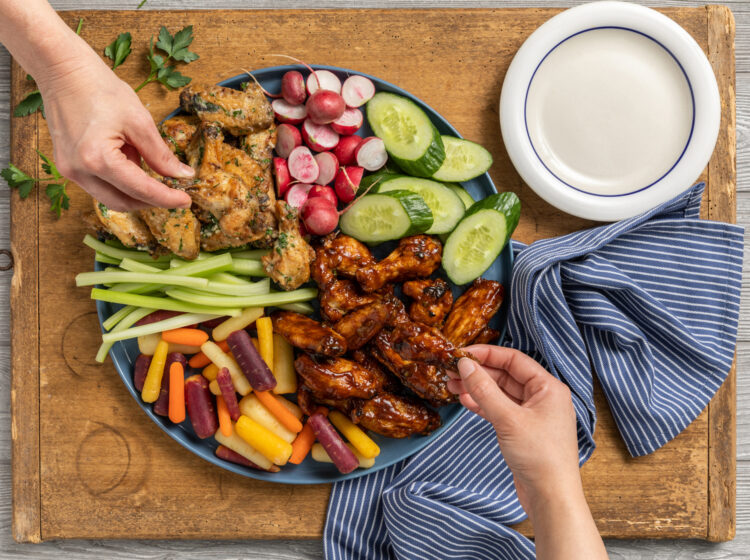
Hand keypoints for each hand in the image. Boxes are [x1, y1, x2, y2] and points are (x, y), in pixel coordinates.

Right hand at [37, 44, 193, 210]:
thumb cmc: (99, 89)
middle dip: (151, 201)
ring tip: (146, 164)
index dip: (167, 198)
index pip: (140, 190)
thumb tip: (182, 175)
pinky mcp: (67, 166)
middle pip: (123, 203)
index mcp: (97, 159)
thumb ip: (160, 154)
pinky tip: (128, 159)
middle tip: (174, 193)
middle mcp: (79, 171)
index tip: (186, 201)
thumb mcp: (139, 121)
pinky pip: (99, 185)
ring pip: (110, 198)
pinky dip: (119, 181)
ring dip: (134, 191)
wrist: (63, 71)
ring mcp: (69, 171)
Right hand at [448, 346, 607, 558]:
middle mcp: (542, 397)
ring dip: (477, 388)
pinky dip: (483, 404)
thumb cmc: (540, 457)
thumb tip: (465, 365)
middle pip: (506, 375)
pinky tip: (465, 400)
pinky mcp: (522, 431)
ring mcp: (532, 415)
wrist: (551, 497)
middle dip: (478, 372)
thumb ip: (484, 390)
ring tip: (451, 385)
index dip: (487, 354)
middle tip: (451, 370)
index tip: (462, 353)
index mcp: (548, 387)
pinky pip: (500, 410)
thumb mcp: (508, 419)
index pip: (514, 360)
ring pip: (500, 393)